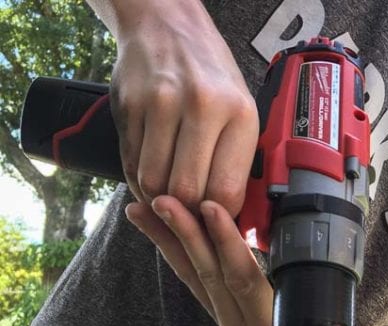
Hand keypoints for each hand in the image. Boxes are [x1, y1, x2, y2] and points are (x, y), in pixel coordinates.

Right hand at [109, 1, 258, 215]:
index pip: (226, 191)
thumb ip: (236, 160)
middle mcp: (201, 108)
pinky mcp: (128, 108)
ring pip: (153, 184)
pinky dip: (140, 182)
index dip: (217, 217)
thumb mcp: (241, 110)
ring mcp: (160, 106)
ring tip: (168, 196)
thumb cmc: (212, 75)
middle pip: (186, 193)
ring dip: (159, 200)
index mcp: (239, 114)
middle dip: (187, 213)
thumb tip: (231, 216)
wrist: (167, 25)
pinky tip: (151, 177)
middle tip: (189, 214)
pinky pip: (130, 165)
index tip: (214, 220)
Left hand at [125, 196, 293, 325]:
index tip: (211, 207)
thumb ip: (296, 284)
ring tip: (142, 211)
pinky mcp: (219, 318)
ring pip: (193, 277)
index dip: (226, 242)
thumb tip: (284, 235)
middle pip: (208, 275)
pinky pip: (194, 283)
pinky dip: (175, 254)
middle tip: (162, 201)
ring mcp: (226, 324)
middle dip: (184, 233)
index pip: (242, 278)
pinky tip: (156, 232)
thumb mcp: (314, 319)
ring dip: (167, 240)